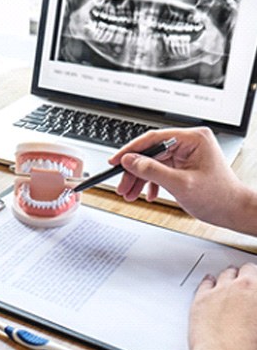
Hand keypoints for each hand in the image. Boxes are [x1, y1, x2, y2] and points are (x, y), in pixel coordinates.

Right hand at [109, 127, 249, 228]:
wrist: (233, 211)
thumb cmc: (218, 197)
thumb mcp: (180, 184)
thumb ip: (152, 170)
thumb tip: (130, 160)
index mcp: (193, 139)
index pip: (154, 138)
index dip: (131, 150)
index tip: (116, 161)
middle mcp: (190, 142)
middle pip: (151, 152)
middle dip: (135, 171)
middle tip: (122, 186)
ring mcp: (187, 154)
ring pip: (154, 162)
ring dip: (140, 179)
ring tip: (130, 194)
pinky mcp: (185, 164)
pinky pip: (161, 169)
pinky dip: (152, 182)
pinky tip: (148, 194)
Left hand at [188, 263, 256, 349]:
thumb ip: (255, 315)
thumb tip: (252, 317)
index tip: (255, 291)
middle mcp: (244, 286)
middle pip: (247, 270)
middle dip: (248, 275)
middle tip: (249, 284)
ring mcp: (221, 290)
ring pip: (226, 274)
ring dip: (230, 277)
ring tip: (230, 282)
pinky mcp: (202, 298)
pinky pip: (206, 282)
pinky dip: (209, 282)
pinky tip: (210, 282)